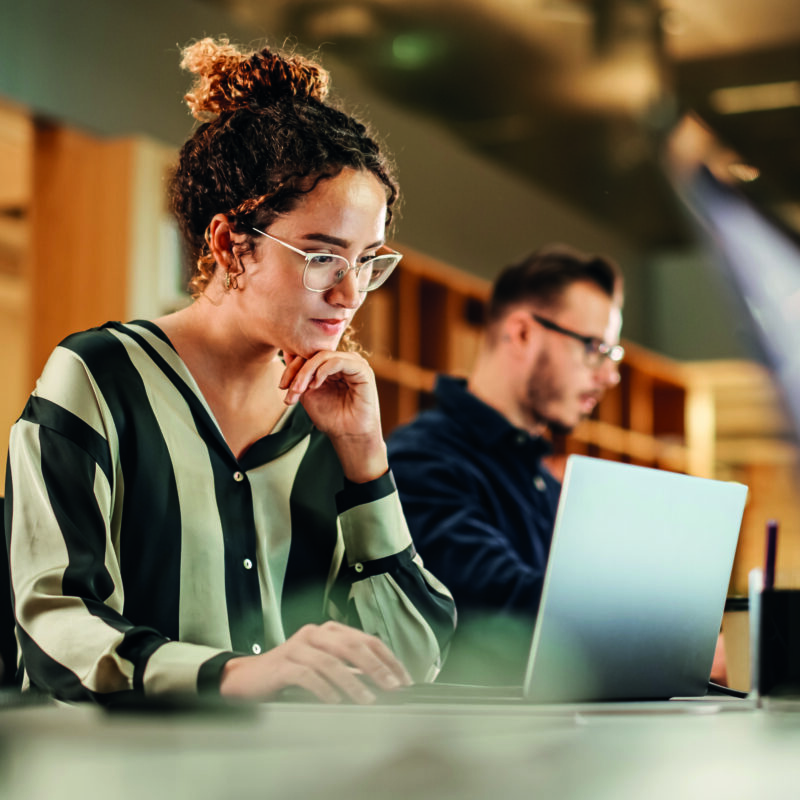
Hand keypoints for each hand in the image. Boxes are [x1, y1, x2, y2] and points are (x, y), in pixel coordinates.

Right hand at [219, 621, 411, 703]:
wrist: (248, 679)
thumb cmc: (290, 675)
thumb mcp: (324, 668)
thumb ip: (350, 671)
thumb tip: (384, 684)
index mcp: (330, 631)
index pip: (366, 639)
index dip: (388, 658)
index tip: (404, 679)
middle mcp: (315, 634)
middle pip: (352, 646)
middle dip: (376, 667)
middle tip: (392, 687)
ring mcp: (297, 647)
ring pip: (331, 661)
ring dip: (353, 683)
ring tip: (368, 700)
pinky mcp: (282, 665)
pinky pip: (307, 675)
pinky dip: (324, 689)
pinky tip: (335, 702)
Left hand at [279, 350, 387, 481]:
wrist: (348, 436)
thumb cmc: (331, 417)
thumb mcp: (307, 393)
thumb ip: (299, 375)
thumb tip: (286, 353)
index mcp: (333, 365)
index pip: (309, 355)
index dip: (292, 368)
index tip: (282, 387)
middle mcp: (344, 361)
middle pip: (314, 353)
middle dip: (297, 371)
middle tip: (289, 389)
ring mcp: (354, 364)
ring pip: (324, 356)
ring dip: (306, 372)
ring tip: (299, 390)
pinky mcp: (362, 370)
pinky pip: (338, 361)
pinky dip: (322, 371)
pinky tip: (315, 385)